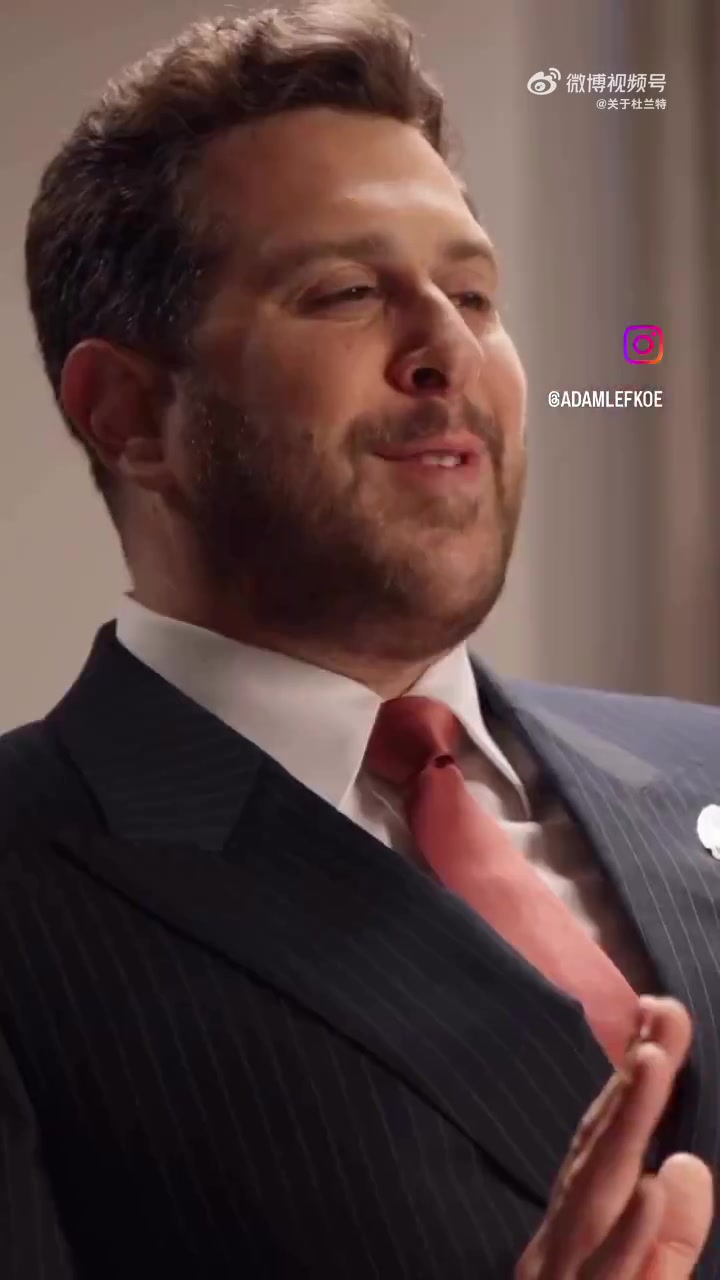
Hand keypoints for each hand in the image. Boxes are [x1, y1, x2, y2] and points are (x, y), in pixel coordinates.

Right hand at [515, 995, 713, 1278]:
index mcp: (577, 1226)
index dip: (632, 1078)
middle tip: (666, 1009)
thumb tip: (688, 1165)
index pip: (607, 1141)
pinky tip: (650, 1190)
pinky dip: (630, 1235)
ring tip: (656, 1061)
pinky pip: (611, 1276)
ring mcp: (566, 1276)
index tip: (657, 1014)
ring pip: (599, 1194)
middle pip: (603, 1150)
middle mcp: (565, 1237)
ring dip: (627, 1125)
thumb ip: (665, 1240)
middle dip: (635, 1079)